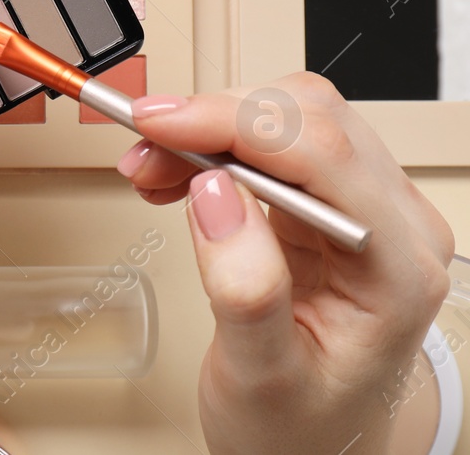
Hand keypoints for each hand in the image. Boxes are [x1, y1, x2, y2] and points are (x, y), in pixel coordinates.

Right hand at [119, 72, 454, 454]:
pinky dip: (214, 144)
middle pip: (308, 120)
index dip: (232, 123)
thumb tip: (215, 196)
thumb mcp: (262, 377)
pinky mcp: (327, 206)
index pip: (322, 155)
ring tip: (152, 168)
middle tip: (143, 150)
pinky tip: (178, 173)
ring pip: (288, 118)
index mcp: (396, 269)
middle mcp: (393, 227)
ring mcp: (363, 211)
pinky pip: (273, 144)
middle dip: (213, 119)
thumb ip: (246, 290)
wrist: (308, 450)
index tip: (157, 124)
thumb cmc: (298, 428)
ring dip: (209, 127)